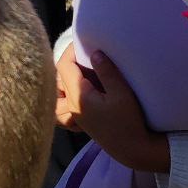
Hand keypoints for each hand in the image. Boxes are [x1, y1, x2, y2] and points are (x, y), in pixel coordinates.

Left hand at [55, 44, 170, 173]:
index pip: (64, 67)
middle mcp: (71, 106)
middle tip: (84, 53)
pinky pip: (62, 106)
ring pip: (56, 94)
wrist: (130, 147)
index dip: (71, 49)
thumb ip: (107, 71)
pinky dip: (65, 97)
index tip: (83, 39)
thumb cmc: (128, 120)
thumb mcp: (122, 93)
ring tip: (80, 72)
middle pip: (57, 79)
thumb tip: (95, 52)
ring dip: (64, 80)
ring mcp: (74, 115)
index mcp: (78, 96)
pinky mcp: (80, 120)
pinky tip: (80, 91)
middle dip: (67, 63)